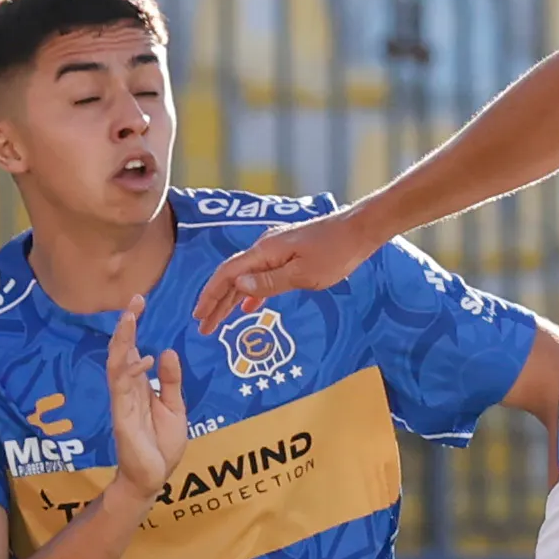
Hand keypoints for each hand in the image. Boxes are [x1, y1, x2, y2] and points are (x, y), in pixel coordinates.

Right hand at [104, 300, 188, 503]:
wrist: (152, 478)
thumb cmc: (161, 445)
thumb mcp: (175, 408)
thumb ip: (170, 382)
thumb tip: (167, 351)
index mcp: (139, 386)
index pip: (133, 350)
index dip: (133, 327)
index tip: (139, 302)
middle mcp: (127, 390)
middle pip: (122, 351)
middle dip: (126, 326)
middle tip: (134, 301)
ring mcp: (122, 403)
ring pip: (117, 365)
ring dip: (123, 341)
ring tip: (130, 318)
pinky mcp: (122, 418)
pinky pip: (123, 391)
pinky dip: (131, 372)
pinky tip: (144, 358)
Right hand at [192, 205, 376, 333]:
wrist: (359, 230)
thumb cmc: (336, 252)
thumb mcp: (303, 274)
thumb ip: (269, 282)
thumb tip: (237, 287)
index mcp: (264, 251)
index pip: (227, 274)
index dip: (210, 295)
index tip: (199, 316)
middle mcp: (265, 248)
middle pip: (232, 277)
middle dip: (216, 302)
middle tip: (204, 328)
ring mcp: (276, 250)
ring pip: (246, 277)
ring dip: (231, 299)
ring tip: (219, 321)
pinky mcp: (288, 254)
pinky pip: (262, 275)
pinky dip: (252, 293)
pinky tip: (247, 307)